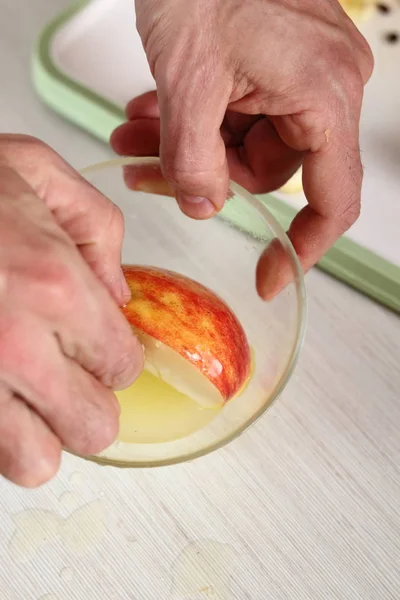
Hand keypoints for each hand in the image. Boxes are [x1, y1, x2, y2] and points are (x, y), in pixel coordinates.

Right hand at [0, 135, 142, 486]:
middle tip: (65, 376)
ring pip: (34, 462)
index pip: (121, 365)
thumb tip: (117, 296)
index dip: (113, 359)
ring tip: (22, 396)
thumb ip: (96, 229)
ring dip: (37, 433)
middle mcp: (13, 344)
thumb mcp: (34, 169)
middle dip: (85, 403)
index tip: (95, 348)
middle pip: (92, 427)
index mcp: (53, 284)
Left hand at [111, 0, 372, 292]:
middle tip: (147, 171)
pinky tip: (153, 109)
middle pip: (266, 170)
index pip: (333, 199)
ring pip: (243, 142)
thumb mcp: (187, 80)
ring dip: (187, 145)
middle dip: (202, 175)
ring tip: (136, 133)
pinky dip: (195, 116)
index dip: (303, 247)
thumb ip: (192, 159)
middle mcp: (324, 86)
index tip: (272, 275)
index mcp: (324, 95)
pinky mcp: (276, 60)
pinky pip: (238, 111)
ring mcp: (300, 72)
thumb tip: (202, 206)